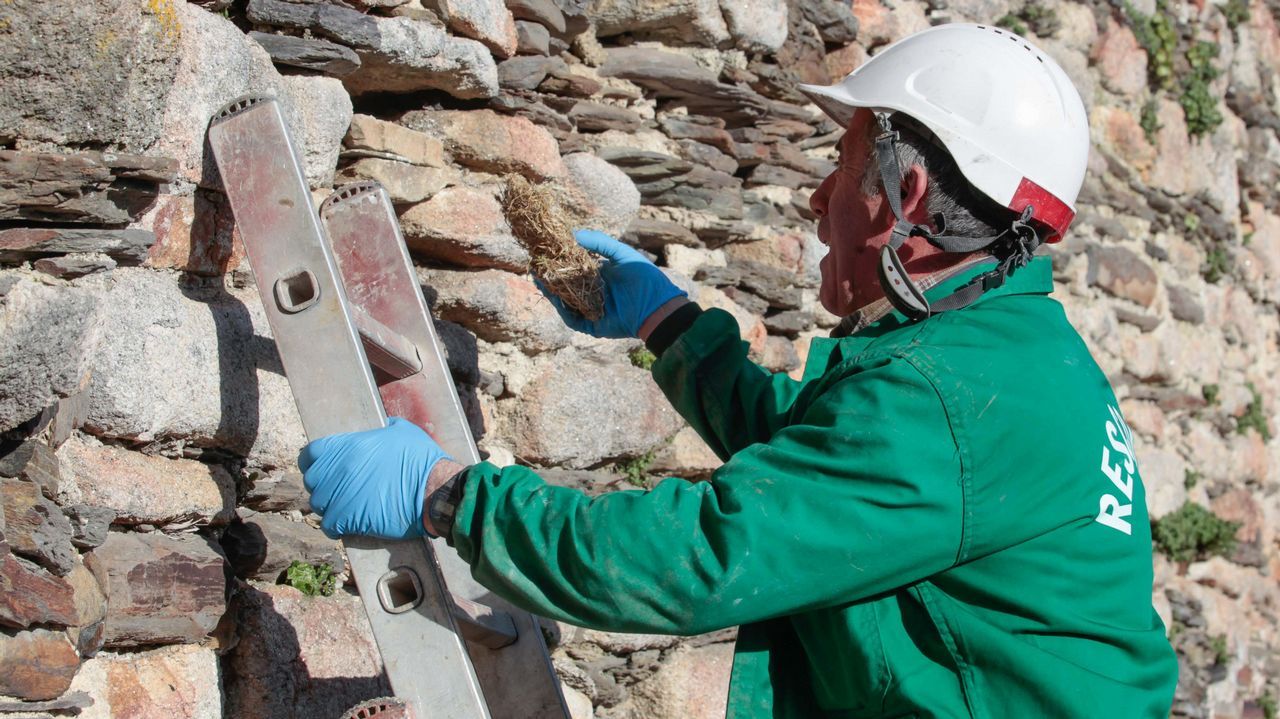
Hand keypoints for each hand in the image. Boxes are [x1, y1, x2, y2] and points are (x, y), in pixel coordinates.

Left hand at [298, 417, 450, 539]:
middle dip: (322, 485)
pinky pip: (327, 525)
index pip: (311, 453)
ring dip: (328, 506)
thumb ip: (388, 427)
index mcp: (347, 446)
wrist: (432, 490)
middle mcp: (338, 470)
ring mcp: (339, 495)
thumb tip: (387, 424)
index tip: (320, 468)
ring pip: (317, 504)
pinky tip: (345, 526)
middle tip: (336, 489)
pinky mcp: (347, 519)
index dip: (313, 462)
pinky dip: (334, 527)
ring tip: (342, 508)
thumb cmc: (421, 460)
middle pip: (312, 481)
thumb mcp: (404, 432)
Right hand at [542, 229, 686, 338]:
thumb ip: (599, 242)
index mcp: (600, 275)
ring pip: (566, 301)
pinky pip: (572, 319)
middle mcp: (593, 292)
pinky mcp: (591, 325)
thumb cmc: (644, 278)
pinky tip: (554, 296)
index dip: (560, 261)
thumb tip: (572, 234)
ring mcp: (591, 309)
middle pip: (566, 285)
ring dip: (552, 291)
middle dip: (550, 277)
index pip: (574, 267)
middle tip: (535, 265)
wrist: (655, 306)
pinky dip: (562, 309)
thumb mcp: (621, 253)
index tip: (546, 251)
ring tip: (538, 278)